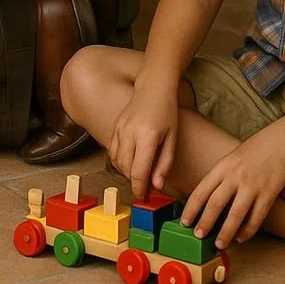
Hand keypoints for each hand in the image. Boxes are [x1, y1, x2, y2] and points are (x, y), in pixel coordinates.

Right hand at [109, 79, 180, 200]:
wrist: (153, 86)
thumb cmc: (167, 111)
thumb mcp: (172, 138)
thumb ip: (164, 163)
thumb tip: (156, 186)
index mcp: (147, 137)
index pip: (138, 172)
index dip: (140, 189)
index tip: (143, 196)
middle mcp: (130, 133)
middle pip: (126, 169)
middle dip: (134, 181)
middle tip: (145, 185)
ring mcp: (120, 129)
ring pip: (117, 161)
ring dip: (126, 171)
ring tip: (140, 171)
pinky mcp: (115, 126)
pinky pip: (112, 151)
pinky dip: (120, 160)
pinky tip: (130, 160)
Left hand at [180, 126, 284, 247]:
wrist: (279, 142)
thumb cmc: (253, 151)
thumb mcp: (230, 159)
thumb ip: (220, 178)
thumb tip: (206, 202)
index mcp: (222, 167)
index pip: (201, 191)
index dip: (191, 209)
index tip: (183, 222)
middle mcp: (235, 176)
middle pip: (215, 203)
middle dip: (205, 222)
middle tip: (197, 236)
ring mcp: (252, 186)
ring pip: (235, 214)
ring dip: (226, 232)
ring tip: (219, 245)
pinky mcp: (268, 194)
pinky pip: (256, 218)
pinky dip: (247, 231)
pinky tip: (241, 238)